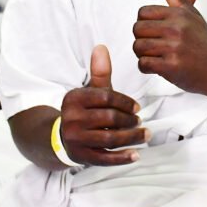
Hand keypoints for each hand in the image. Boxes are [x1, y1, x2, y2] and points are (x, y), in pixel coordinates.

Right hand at [58, 45, 147, 165]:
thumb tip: (102, 47)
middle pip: (109, 119)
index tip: (137, 108)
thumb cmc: (84, 111)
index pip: (106, 97)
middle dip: (130, 121)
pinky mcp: (81, 156)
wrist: (61, 138)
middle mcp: (72, 118)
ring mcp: (75, 139)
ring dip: (132, 138)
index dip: (125, 102)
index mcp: (74, 98)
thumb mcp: (90, 91)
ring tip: (145, 135)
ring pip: (110, 139)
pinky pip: (105, 158)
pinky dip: (122, 158)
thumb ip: (99, 72)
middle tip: (140, 122)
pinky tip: (136, 155)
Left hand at [132, 0, 206, 95]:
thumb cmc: (205, 43)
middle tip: (154, 45)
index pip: (142, 12)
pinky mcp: (171, 67)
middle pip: (137, 29)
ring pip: (138, 47)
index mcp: (179, 14)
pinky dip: (146, 67)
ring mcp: (174, 48)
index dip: (144, 23)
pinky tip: (158, 66)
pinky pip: (143, 64)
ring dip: (143, 54)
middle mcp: (176, 29)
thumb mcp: (192, 14)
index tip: (154, 32)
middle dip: (141, 39)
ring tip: (156, 56)